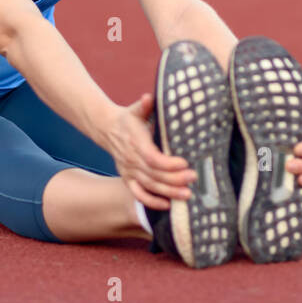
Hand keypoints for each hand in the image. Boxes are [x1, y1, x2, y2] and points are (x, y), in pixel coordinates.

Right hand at [104, 92, 196, 209]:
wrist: (107, 129)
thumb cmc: (128, 119)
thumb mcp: (136, 110)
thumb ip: (144, 105)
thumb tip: (148, 97)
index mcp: (136, 143)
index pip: (152, 157)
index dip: (168, 163)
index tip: (185, 163)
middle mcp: (131, 160)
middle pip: (154, 174)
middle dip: (175, 179)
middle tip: (193, 178)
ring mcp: (129, 171)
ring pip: (150, 186)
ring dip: (169, 192)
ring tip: (187, 194)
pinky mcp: (127, 179)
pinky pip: (139, 194)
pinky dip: (152, 202)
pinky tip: (167, 205)